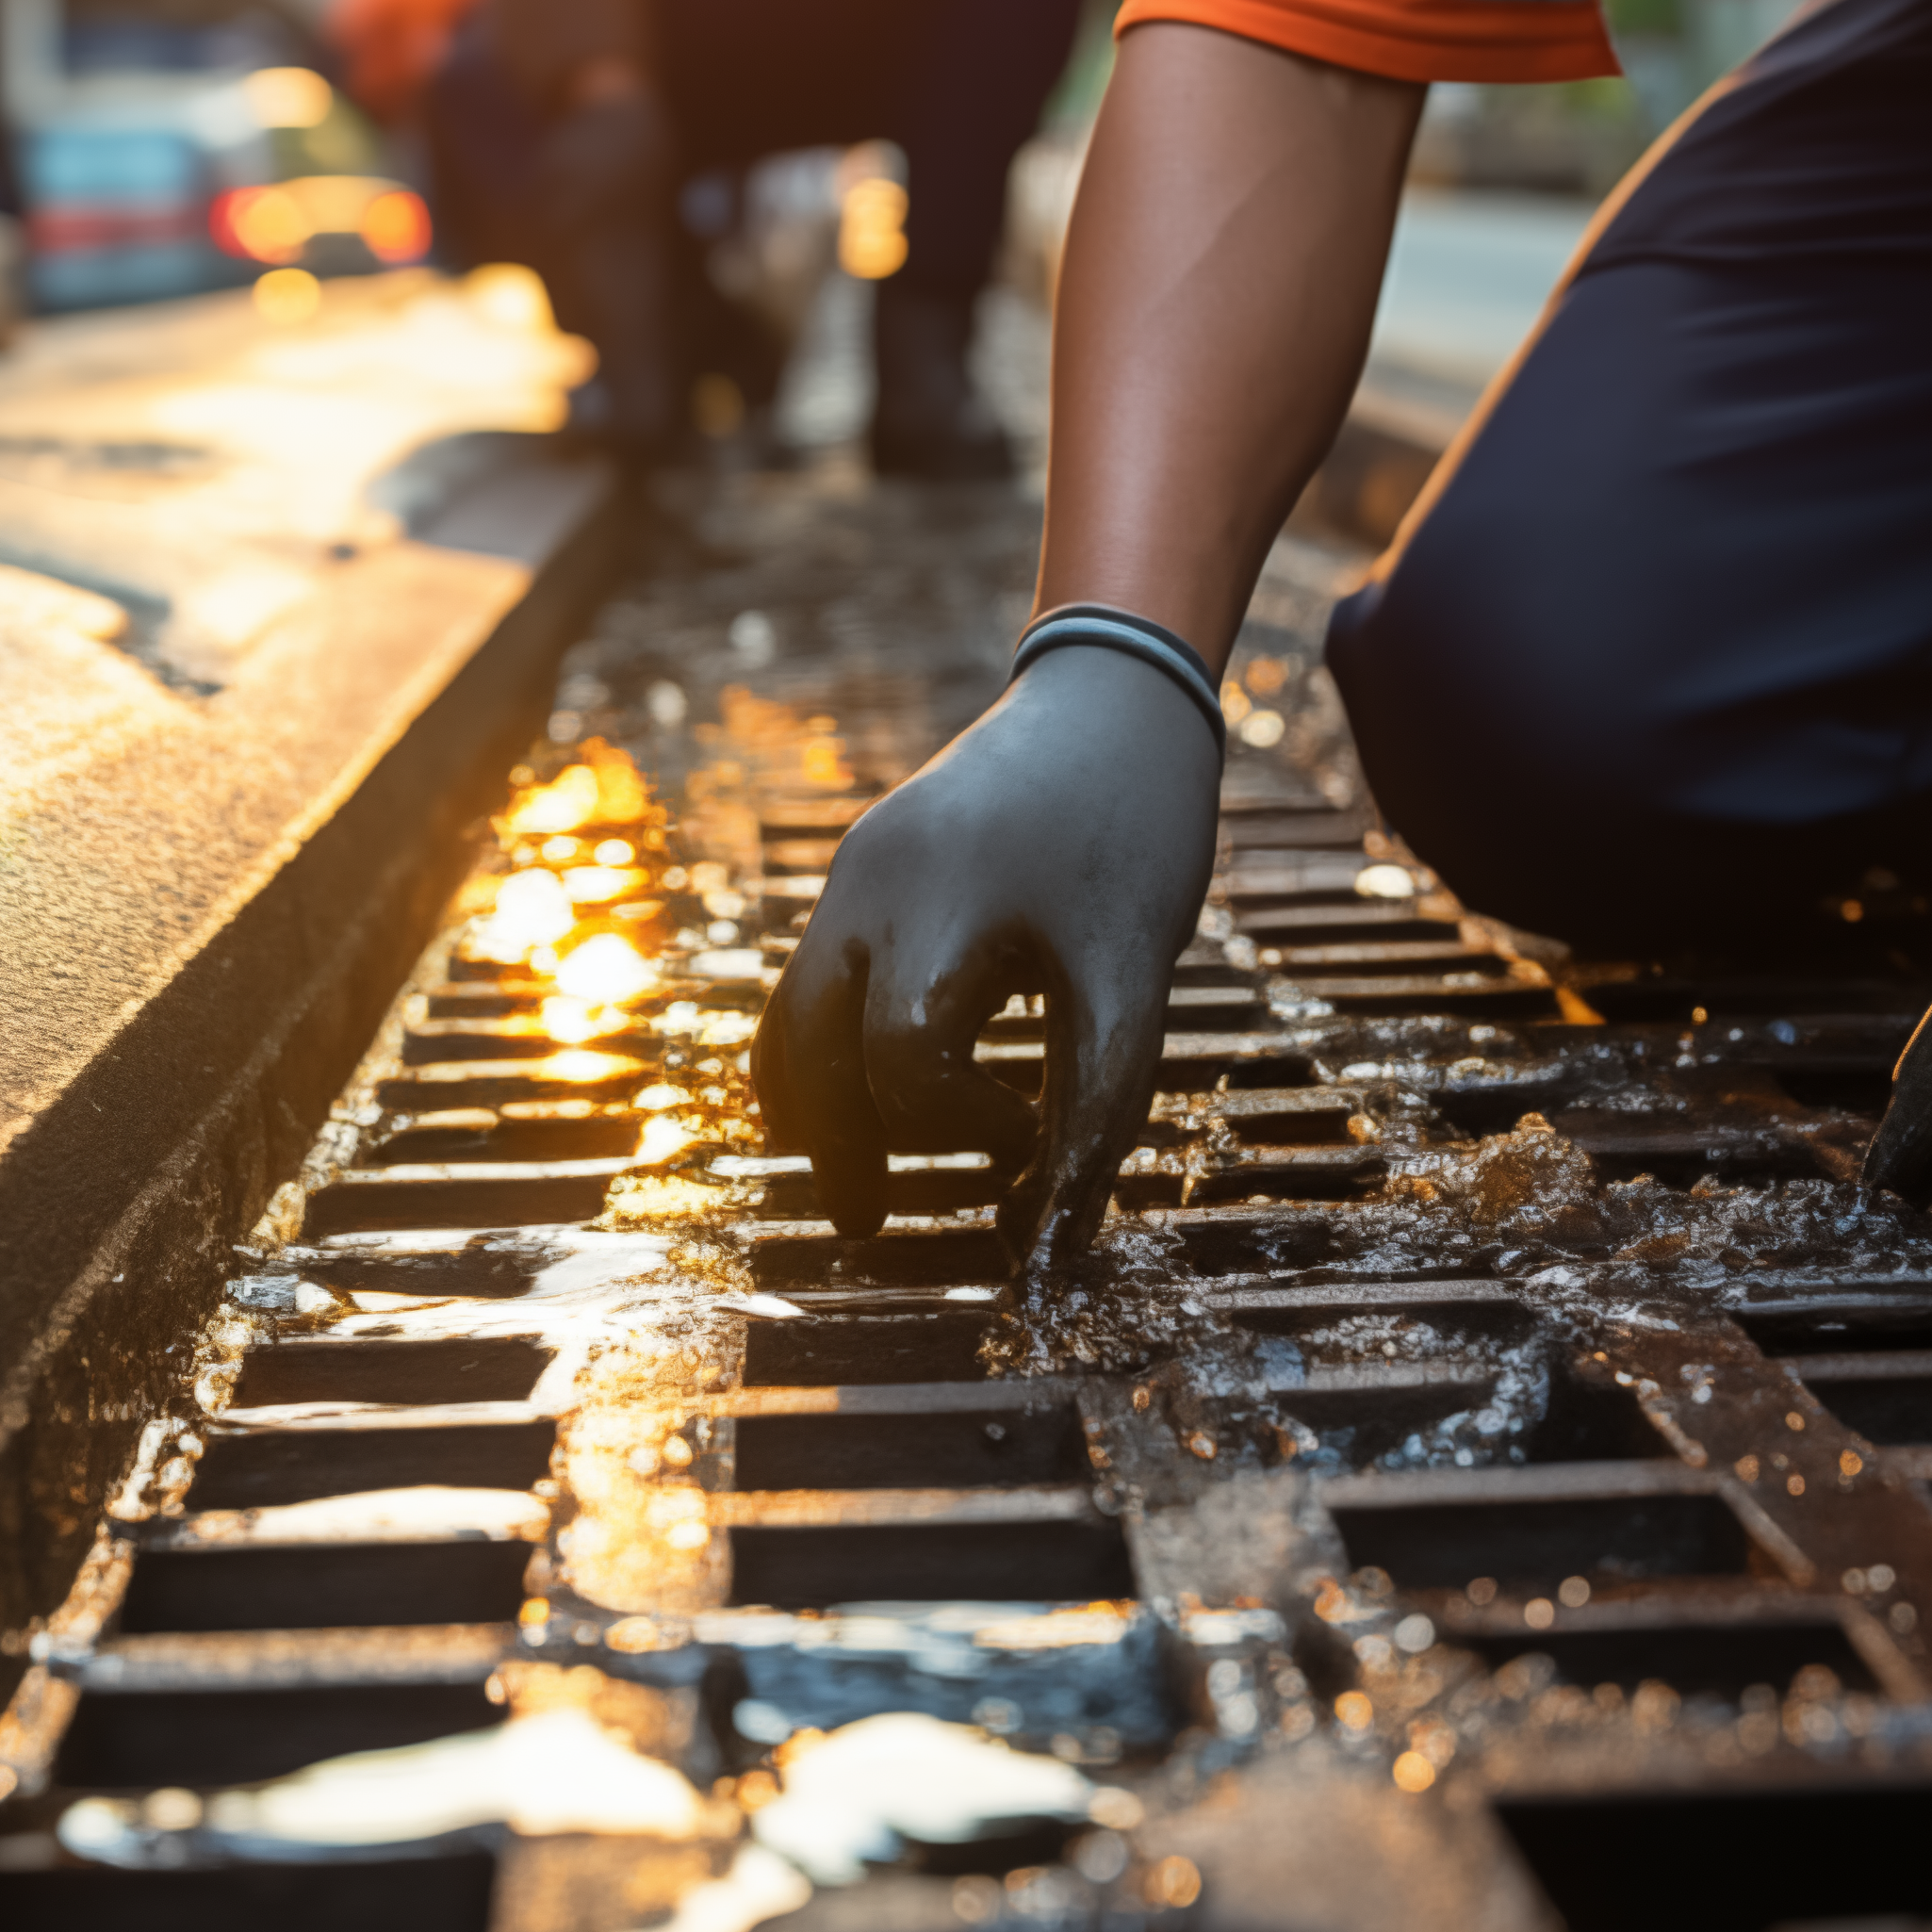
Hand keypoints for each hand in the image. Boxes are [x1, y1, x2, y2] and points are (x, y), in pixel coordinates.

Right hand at [762, 644, 1217, 1276]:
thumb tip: (1052, 1245)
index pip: (901, 1057)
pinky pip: (818, 976)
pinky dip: (830, 1049)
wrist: (1116, 686)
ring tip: (856, 1183)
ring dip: (819, 1104)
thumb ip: (1098, 1105)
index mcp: (930, 902)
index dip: (956, 1124)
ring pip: (793, 1016)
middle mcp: (865, 886)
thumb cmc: (1135, 823)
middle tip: (869, 1225)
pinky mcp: (868, 868)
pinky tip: (873, 1095)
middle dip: (839, 1143)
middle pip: (806, 1047)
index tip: (1029, 1136)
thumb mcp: (1138, 967)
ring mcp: (855, 873)